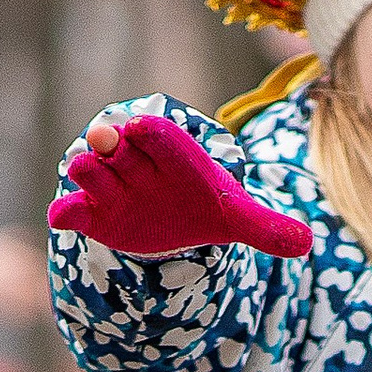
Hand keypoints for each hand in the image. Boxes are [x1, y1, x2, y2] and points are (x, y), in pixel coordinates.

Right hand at [46, 112, 313, 259]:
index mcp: (174, 156)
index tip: (141, 128)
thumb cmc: (203, 206)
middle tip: (105, 138)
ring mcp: (113, 188)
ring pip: (93, 172)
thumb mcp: (235, 216)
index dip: (151, 133)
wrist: (170, 216)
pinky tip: (63, 218)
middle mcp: (138, 165)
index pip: (161, 137)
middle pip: (121, 147)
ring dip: (88, 170)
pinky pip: (76, 210)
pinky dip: (68, 213)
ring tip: (85, 170)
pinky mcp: (94, 213)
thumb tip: (308, 243)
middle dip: (112, 142)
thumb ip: (266, 227)